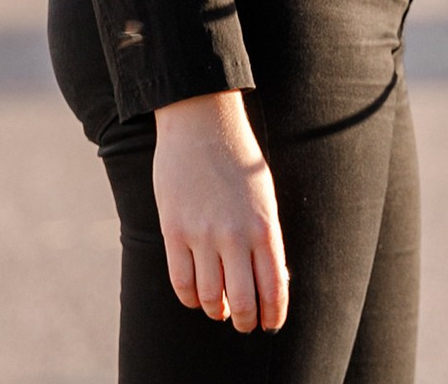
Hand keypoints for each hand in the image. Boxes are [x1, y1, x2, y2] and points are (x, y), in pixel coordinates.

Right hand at [151, 90, 288, 333]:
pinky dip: (190, 298)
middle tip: (245, 325)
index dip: (273, 312)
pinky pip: (180, 281)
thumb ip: (264, 235)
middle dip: (246, 320)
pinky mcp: (173, 231)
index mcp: (265, 225)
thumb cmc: (238, 157)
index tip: (271, 324)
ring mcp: (202, 234)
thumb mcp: (263, 194)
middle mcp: (235, 235)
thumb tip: (267, 278)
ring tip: (220, 312)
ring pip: (210, 296)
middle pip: (242, 299)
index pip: (274, 285)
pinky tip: (196, 298)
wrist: (202, 122)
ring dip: (217, 311)